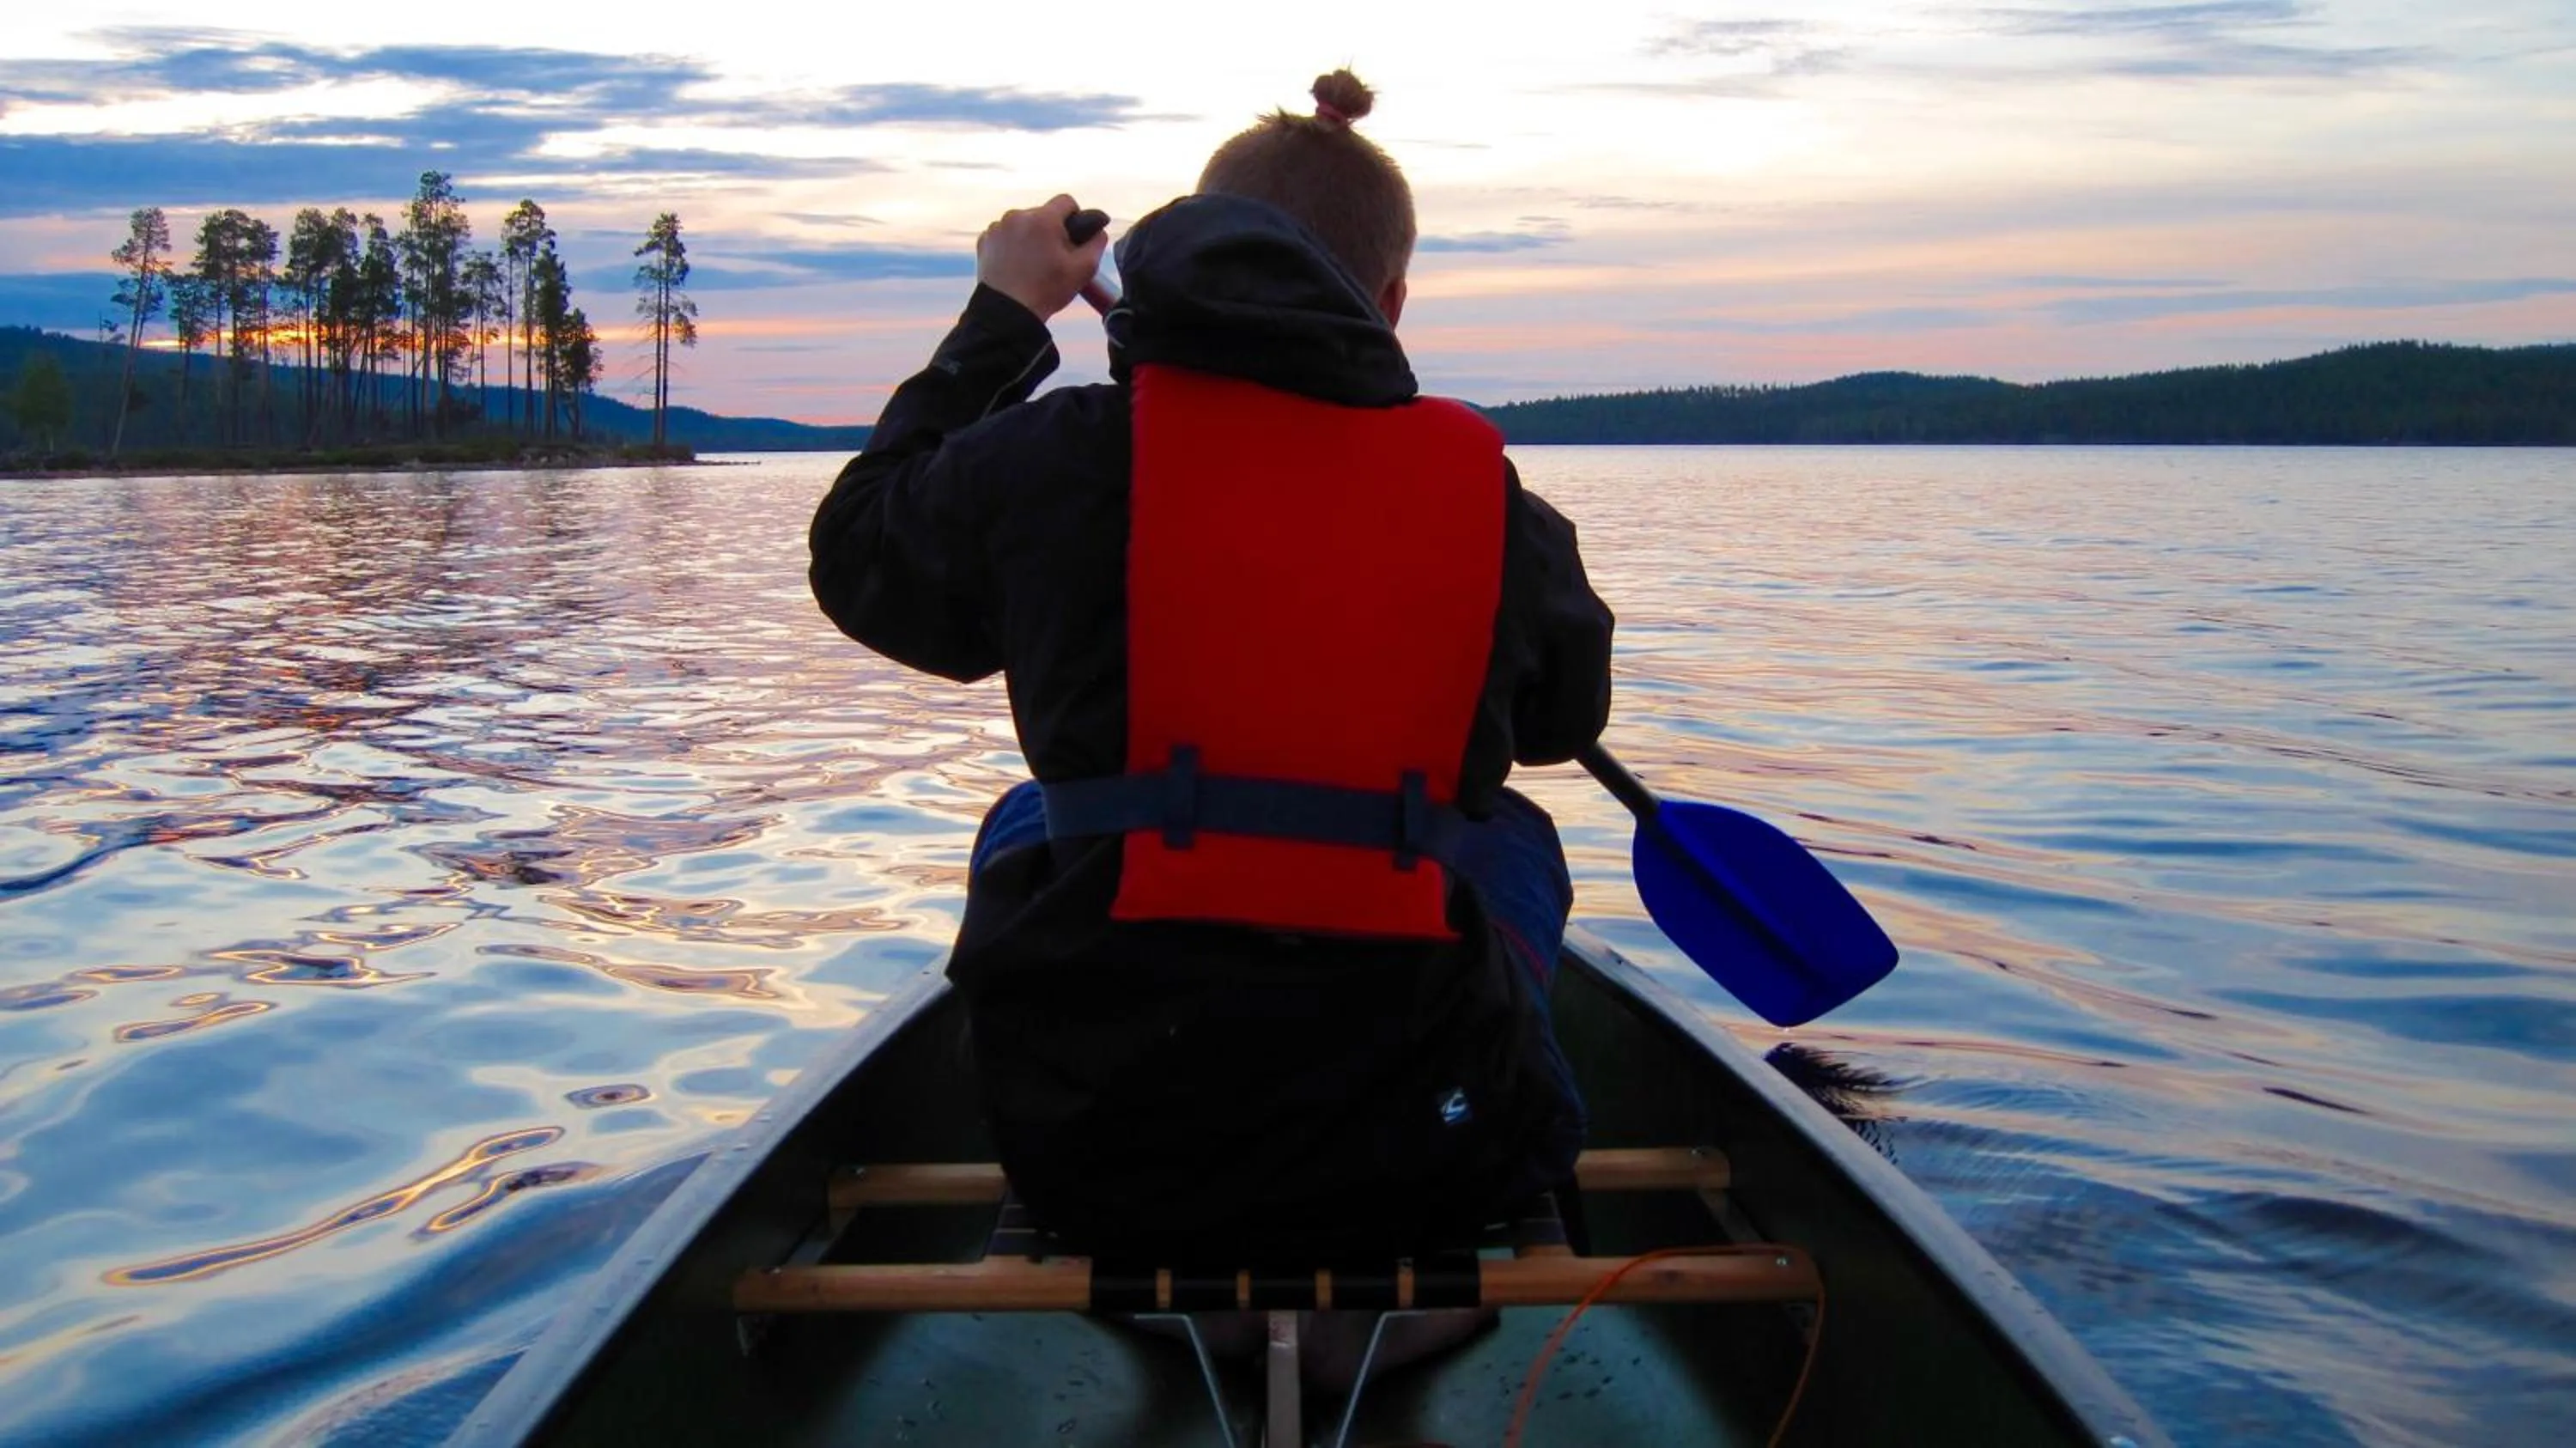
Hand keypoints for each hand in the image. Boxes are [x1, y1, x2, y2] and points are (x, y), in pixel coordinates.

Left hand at [976, 195, 1108, 321]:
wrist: (1008, 311)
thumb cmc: (1047, 290)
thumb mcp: (1083, 269)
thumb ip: (1096, 243)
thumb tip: (1098, 230)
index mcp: (1043, 219)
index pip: (1066, 201)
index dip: (1074, 217)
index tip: (1073, 236)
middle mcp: (1017, 216)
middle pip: (1043, 213)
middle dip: (1050, 229)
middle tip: (1053, 257)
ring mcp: (998, 227)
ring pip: (1022, 223)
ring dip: (1030, 236)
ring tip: (1032, 263)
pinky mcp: (984, 240)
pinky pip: (1004, 234)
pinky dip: (1012, 245)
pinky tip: (1016, 265)